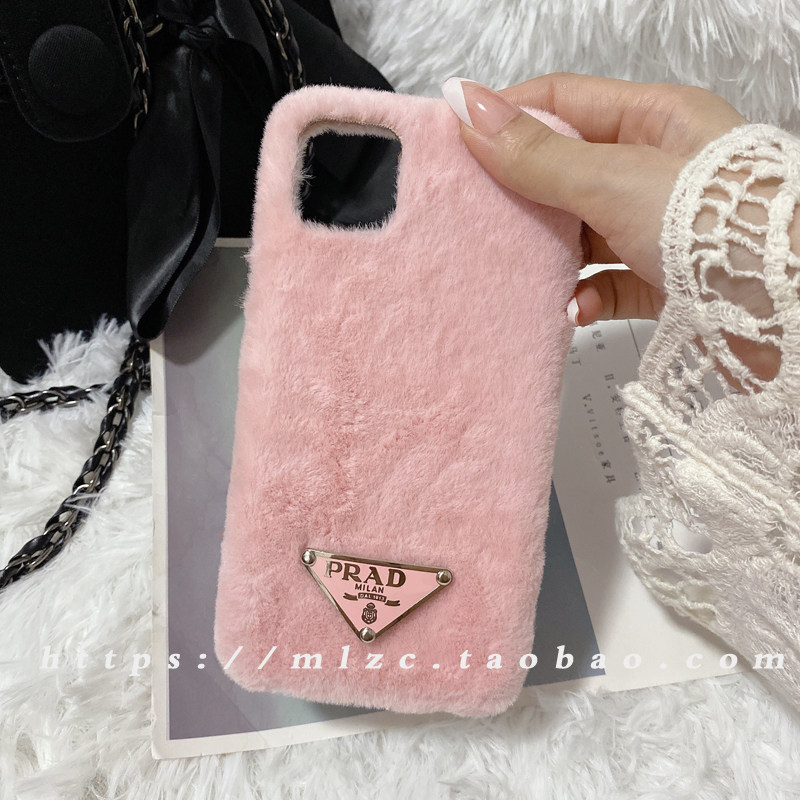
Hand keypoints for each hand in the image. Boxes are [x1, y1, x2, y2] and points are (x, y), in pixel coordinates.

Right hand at [440, 73, 747, 326]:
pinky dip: (583, 297)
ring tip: (516, 266)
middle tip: (474, 209)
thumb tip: (472, 111)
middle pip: (567, 171)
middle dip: (521, 193)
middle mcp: (657, 171)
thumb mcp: (615, 178)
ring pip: (581, 234)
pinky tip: (571, 306)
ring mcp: (658, 229)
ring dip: (550, 255)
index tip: (456, 137)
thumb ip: (540, 154)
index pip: (564, 100)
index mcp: (657, 120)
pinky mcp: (662, 283)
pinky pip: (606, 285)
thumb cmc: (715, 226)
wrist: (783, 308)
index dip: (507, 114)